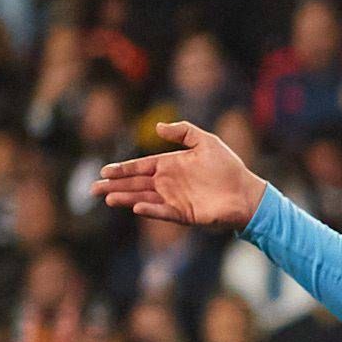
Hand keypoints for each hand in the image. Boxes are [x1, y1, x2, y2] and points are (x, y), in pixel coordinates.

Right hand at [91, 121, 265, 230]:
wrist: (248, 192)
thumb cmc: (228, 167)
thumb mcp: (206, 142)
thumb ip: (183, 132)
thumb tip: (157, 126)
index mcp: (170, 165)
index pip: (140, 167)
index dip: (123, 169)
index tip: (105, 171)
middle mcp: (169, 183)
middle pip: (136, 184)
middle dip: (115, 186)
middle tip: (94, 188)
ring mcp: (175, 199)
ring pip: (144, 198)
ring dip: (126, 197)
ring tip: (107, 197)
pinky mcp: (185, 214)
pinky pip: (163, 212)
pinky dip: (150, 210)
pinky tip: (136, 207)